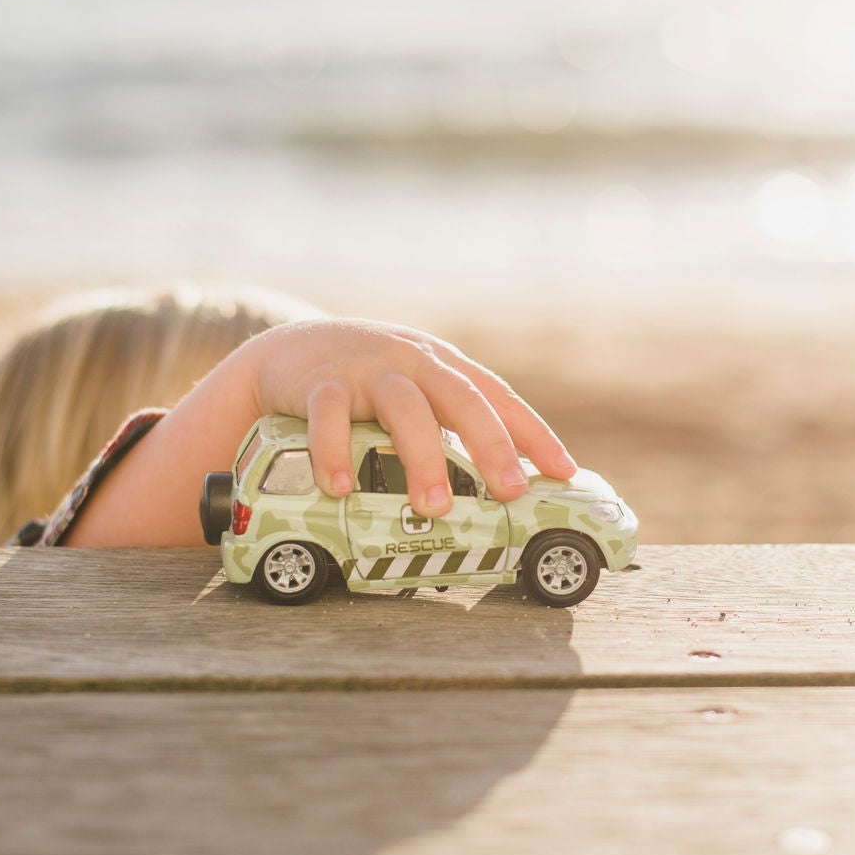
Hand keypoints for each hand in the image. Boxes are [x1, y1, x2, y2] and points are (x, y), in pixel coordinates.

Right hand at [246, 318, 575, 515]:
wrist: (290, 348)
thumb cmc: (368, 381)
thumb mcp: (417, 390)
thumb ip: (451, 424)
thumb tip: (501, 483)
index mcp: (444, 367)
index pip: (499, 397)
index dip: (534, 434)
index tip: (563, 473)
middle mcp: (413, 362)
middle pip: (462, 399)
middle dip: (491, 445)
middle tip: (510, 492)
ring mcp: (367, 369)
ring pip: (404, 408)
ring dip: (422, 458)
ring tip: (434, 506)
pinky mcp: (320, 382)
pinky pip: (328, 417)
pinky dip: (334, 452)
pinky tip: (341, 488)